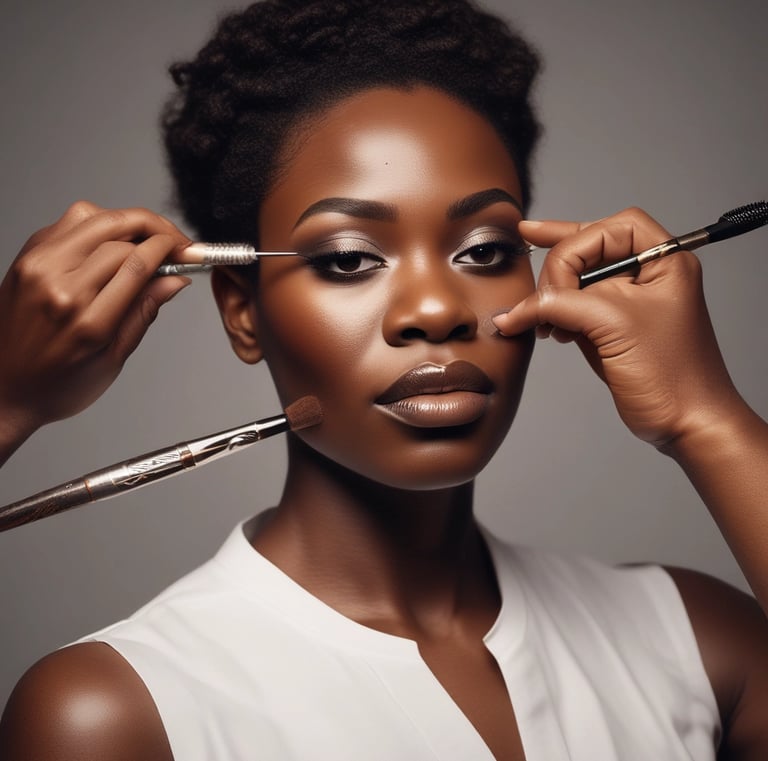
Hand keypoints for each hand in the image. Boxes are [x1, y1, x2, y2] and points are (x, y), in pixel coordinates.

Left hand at [0, 201, 191, 458]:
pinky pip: (69, 223)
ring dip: (130, 222)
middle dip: (157, 231)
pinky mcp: (27, 257)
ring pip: (95, 218)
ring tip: (148, 238)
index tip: (188, 249)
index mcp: (87, 320)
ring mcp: (38, 266)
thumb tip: (175, 279)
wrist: (3, 388)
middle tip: (177, 241)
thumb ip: (144, 312)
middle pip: (120, 232)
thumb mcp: (112, 359)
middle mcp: (59, 286)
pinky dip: (99, 224)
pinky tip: (114, 241)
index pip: (138, 263)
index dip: (171, 247)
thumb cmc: (55, 384)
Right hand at [493, 207, 740, 447]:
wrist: (685, 423)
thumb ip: (562, 305)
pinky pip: (574, 306)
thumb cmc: (673, 376)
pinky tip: (543, 326)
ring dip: (550, 294)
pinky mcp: (612, 326)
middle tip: (539, 298)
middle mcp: (646, 275)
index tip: (554, 280)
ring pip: (576, 278)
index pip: (608, 229)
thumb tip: (518, 309)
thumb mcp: (613, 326)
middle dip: (557, 270)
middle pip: (587, 249)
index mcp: (663, 261)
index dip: (576, 246)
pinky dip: (554, 313)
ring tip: (536, 314)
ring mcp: (628, 301)